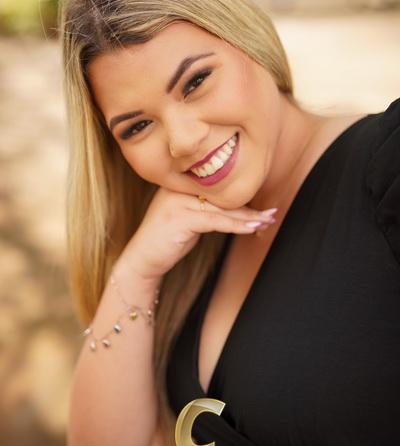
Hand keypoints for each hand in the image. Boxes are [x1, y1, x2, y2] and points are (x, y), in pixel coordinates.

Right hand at [121, 187, 275, 281]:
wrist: (141, 262)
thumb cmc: (167, 242)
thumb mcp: (189, 219)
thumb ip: (207, 209)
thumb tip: (238, 209)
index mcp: (179, 183)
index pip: (216, 188)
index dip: (240, 198)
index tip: (262, 205)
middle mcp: (176, 187)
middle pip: (220, 197)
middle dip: (249, 207)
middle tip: (271, 212)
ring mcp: (176, 200)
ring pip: (221, 208)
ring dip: (248, 217)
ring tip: (267, 221)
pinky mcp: (179, 217)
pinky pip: (215, 220)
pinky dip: (236, 225)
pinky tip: (252, 228)